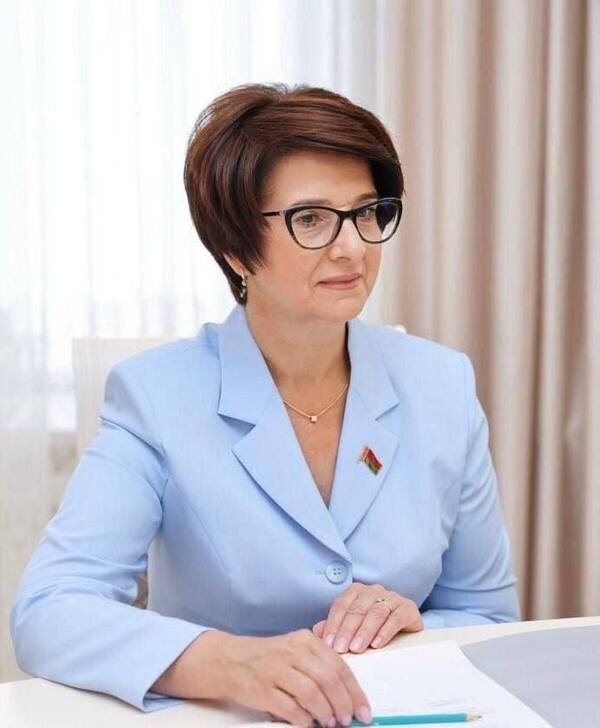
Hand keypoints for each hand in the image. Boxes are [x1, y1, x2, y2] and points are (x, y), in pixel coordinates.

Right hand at [218, 628, 372, 726]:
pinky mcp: (262, 689)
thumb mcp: (296, 649)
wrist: (231, 660)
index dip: (354, 691)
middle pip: (327, 679)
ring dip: (325, 712)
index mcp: (305, 640)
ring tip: (331, 723)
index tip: (364, 710)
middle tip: (348, 720)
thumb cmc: (271, 658)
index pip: (338, 665)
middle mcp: (291, 651)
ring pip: (310, 693)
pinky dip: (304, 719)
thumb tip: (349, 695)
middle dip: (343, 704)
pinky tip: (309, 724)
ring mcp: (275, 670)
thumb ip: (320, 664)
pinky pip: (289, 707)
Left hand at [312, 583, 422, 653]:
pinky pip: (396, 618)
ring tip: (356, 648)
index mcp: (356, 591)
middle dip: (346, 630)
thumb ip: (334, 627)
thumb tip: (316, 631)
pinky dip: (386, 631)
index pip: (341, 606)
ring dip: (364, 632)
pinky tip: (377, 644)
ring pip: (375, 613)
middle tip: (340, 649)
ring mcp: (392, 598)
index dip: (333, 624)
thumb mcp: (352, 628)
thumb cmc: (373, 628)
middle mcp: (374, 591)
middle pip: (357, 609)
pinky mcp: (408, 608)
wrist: (405, 629)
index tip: (328, 643)